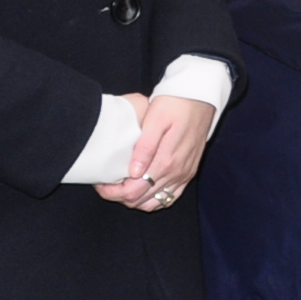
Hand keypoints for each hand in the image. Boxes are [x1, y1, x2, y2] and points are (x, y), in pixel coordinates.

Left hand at [104, 95, 215, 210]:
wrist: (199, 97)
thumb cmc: (174, 104)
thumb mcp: (155, 119)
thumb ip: (145, 147)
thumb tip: (134, 172)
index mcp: (166, 161)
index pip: (133, 192)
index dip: (112, 192)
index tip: (100, 182)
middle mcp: (176, 173)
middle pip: (141, 201)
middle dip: (119, 196)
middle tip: (106, 184)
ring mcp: (184, 175)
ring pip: (154, 203)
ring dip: (135, 199)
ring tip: (122, 186)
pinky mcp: (188, 173)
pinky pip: (170, 197)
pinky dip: (153, 198)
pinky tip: (143, 189)